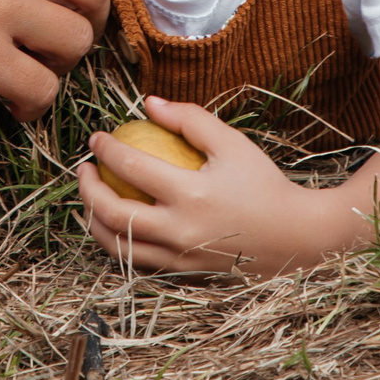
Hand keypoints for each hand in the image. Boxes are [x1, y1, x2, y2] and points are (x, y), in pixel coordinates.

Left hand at [78, 99, 345, 276]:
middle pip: (113, 215)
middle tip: (83, 169)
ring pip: (118, 246)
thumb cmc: (264, 185)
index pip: (131, 167)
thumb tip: (149, 103)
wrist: (296, 238)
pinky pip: (137, 263)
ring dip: (94, 221)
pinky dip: (118, 244)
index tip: (98, 138)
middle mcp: (180, 232)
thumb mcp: (233, 144)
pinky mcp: (182, 276)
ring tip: (91, 199)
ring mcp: (179, 260)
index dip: (107, 149)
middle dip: (87, 190)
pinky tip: (116, 225)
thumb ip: (190, 119)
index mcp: (191, 195)